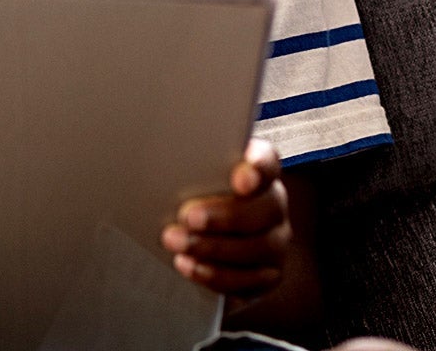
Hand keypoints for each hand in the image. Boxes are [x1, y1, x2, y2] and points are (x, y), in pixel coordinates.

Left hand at [161, 138, 287, 302]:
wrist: (200, 235)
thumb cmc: (194, 195)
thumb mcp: (191, 174)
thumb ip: (190, 164)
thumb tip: (161, 156)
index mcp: (259, 171)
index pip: (268, 162)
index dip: (258, 169)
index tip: (239, 180)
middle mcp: (273, 205)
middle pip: (265, 208)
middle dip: (225, 215)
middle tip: (188, 216)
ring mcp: (274, 241)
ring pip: (258, 247)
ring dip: (212, 247)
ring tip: (176, 242)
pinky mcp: (267, 274)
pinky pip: (249, 280)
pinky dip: (215, 274)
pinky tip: (188, 265)